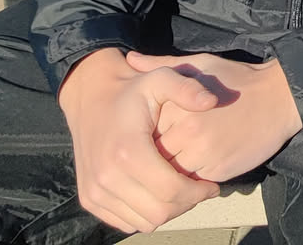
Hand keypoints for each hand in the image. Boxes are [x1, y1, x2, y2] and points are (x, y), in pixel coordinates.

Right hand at [58, 48, 221, 233]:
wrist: (90, 97)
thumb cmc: (131, 90)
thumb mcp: (160, 78)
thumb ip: (187, 89)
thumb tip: (212, 102)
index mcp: (128, 152)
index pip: (171, 190)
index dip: (198, 192)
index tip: (212, 185)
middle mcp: (107, 177)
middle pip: (159, 212)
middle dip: (186, 204)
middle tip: (199, 190)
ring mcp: (95, 191)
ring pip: (143, 222)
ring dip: (168, 212)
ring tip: (181, 191)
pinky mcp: (90, 199)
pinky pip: (125, 222)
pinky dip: (146, 215)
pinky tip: (158, 194)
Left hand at [127, 51, 302, 183]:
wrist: (279, 98)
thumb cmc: (237, 78)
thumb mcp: (199, 64)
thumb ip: (162, 66)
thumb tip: (129, 60)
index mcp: (178, 107)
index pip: (144, 132)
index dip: (146, 134)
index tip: (153, 129)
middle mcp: (188, 133)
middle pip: (155, 157)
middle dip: (156, 156)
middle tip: (165, 146)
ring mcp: (205, 156)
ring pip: (172, 175)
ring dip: (173, 170)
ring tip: (182, 155)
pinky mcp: (219, 173)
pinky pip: (194, 183)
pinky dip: (193, 178)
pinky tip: (201, 161)